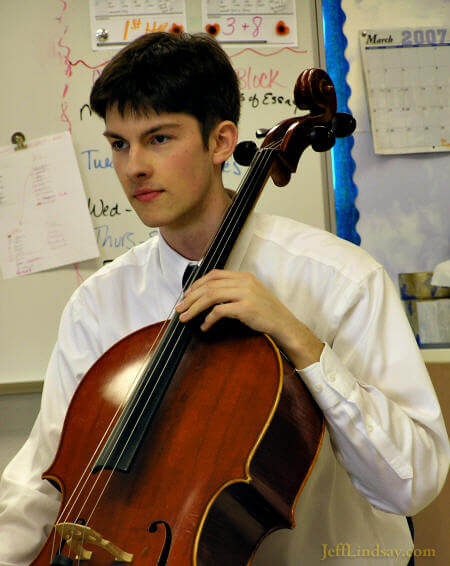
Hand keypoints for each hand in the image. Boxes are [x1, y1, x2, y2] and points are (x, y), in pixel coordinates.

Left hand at [175, 269, 323, 368]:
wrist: (284, 324)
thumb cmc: (266, 313)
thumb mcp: (252, 294)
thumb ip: (234, 290)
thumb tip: (210, 296)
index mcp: (244, 276)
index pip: (215, 274)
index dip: (197, 284)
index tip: (187, 295)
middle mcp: (244, 282)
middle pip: (209, 285)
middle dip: (190, 297)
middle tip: (180, 308)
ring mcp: (246, 294)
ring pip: (211, 296)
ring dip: (194, 307)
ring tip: (185, 317)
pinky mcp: (246, 308)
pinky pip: (219, 311)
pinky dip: (208, 319)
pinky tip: (204, 326)